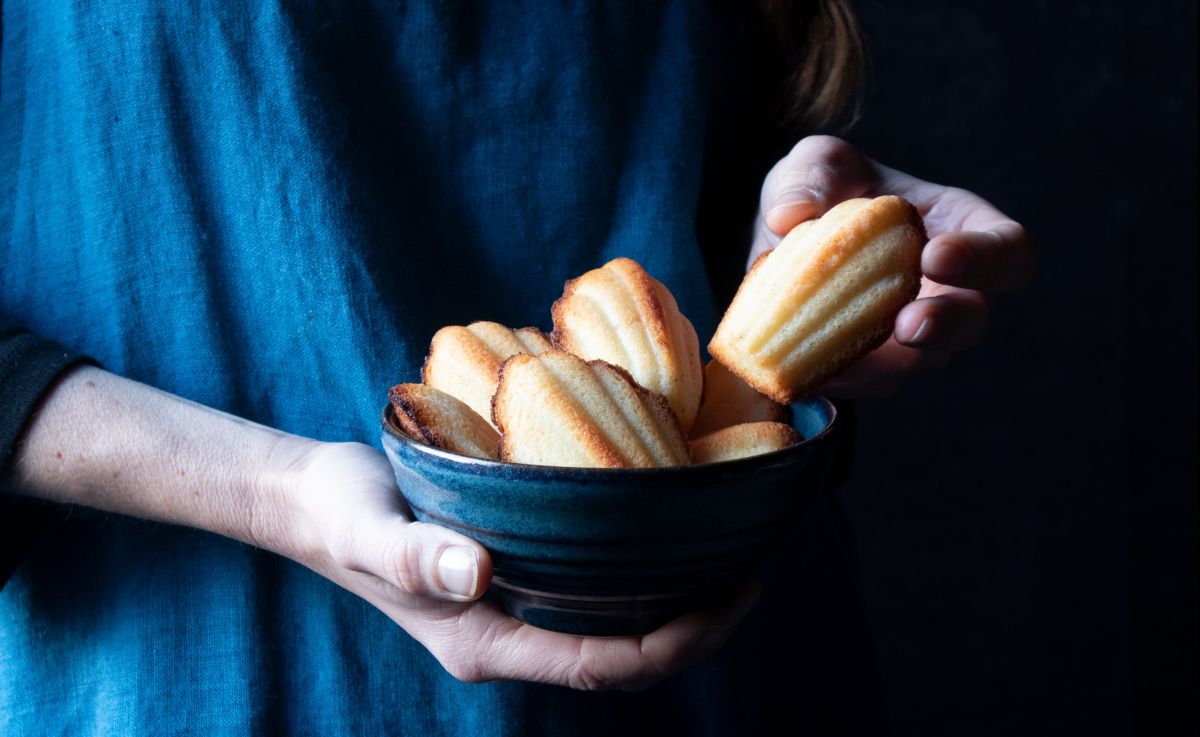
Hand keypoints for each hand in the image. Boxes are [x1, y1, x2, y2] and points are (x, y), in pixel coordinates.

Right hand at [277, 440, 759, 690]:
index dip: (673, 644)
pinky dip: (640, 576)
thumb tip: (480, 573)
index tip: (728, 599)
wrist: (314, 502)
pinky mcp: (514, 578)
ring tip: (728, 555)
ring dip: (675, 604)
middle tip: (752, 572)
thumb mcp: (369, 531)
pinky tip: (665, 534)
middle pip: (622, 658)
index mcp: (484, 643)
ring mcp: (513, 610)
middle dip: (695, 630)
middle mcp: (508, 635)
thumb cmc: (340, 514)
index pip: (599, 666)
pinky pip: (593, 594)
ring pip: (613, 628)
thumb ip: (415, 557)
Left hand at [751, 135, 1035, 397]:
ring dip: (886, 363)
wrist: (782, 239)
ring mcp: (912, 335)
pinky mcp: (871, 367)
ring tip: (843, 356)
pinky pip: (866, 383)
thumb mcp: (817, 162)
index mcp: (960, 228)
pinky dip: (838, 377)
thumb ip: (812, 174)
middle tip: (909, 325)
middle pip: (973, 321)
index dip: (985, 259)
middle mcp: (948, 289)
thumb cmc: (825, 189)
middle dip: (944, 325)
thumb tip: (789, 213)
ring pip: (918, 362)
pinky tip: (804, 367)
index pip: (1006, 249)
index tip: (936, 256)